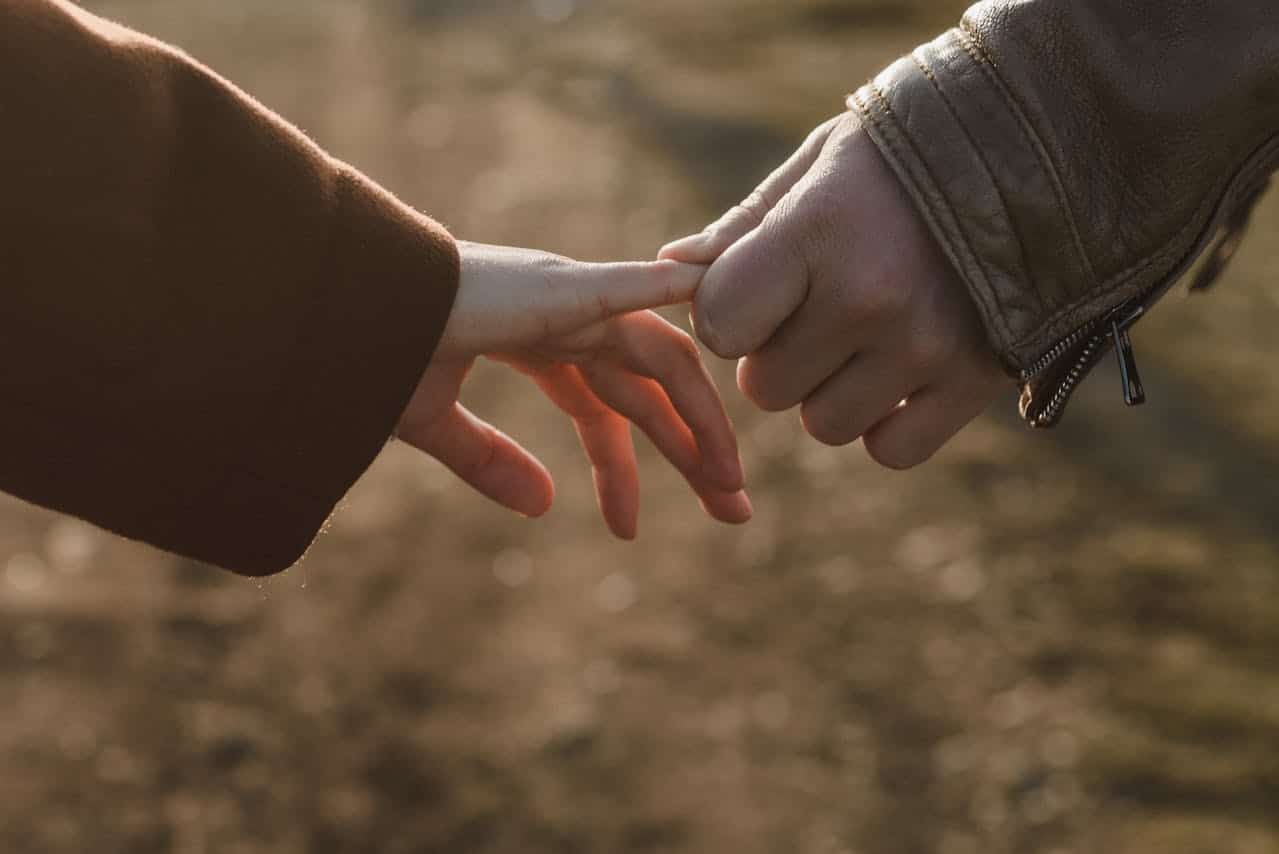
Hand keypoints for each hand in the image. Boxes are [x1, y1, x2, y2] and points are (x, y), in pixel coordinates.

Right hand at [396, 242, 751, 538]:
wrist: (332, 310)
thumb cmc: (369, 352)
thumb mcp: (432, 424)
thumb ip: (485, 459)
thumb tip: (543, 506)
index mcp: (537, 343)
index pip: (604, 407)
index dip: (624, 468)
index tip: (632, 531)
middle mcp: (565, 318)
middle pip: (650, 388)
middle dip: (692, 448)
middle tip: (732, 509)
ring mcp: (568, 297)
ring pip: (663, 359)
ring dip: (702, 418)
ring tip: (730, 484)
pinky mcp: (559, 287)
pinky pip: (636, 294)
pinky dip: (681, 295)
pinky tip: (720, 302)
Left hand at [660, 113, 1006, 468]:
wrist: (1046, 149)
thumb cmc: (907, 157)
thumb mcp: (820, 166)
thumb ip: (744, 227)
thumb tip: (672, 271)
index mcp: (819, 231)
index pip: (722, 323)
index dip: (728, 317)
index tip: (758, 295)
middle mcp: (870, 296)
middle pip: (767, 387)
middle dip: (779, 355)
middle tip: (821, 309)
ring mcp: (927, 346)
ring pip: (824, 425)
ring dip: (829, 393)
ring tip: (865, 337)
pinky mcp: (976, 382)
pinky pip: (891, 450)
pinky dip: (884, 426)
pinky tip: (897, 377)